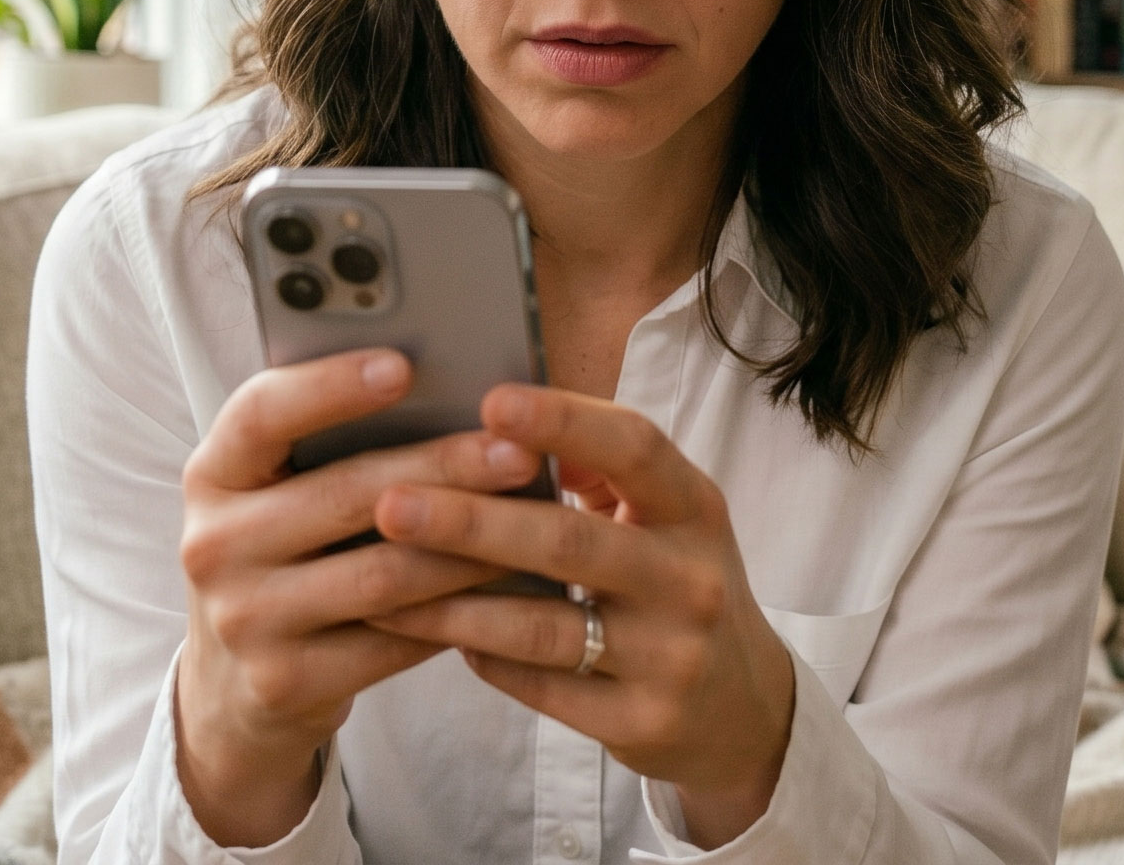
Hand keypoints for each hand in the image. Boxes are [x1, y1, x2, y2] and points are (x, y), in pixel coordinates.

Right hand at [175, 348, 546, 847]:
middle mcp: (213, 545)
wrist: (233, 684)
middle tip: (519, 450)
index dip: (329, 387)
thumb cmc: (279, 554)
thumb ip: (326, 445)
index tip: (403, 365)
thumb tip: (448, 387)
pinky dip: (460, 611)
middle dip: (445, 468)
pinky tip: (508, 588)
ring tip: (534, 519)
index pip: (261, 414)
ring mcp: (245, 619)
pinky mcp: (285, 681)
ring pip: (383, 573)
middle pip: (346, 494)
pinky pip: (396, 640)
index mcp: (212, 474)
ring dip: (469, 546)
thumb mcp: (273, 493)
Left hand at [367, 383, 796, 850]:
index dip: (563, 421)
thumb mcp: (664, 518)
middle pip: (569, 542)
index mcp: (693, 507)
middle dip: (472, 522)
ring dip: (451, 602)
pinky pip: (540, 685)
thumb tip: (500, 425)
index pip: (633, 448)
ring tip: (378, 577)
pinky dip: (478, 653)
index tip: (488, 401)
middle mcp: (689, 578)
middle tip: (391, 503)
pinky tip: (426, 630)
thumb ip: (597, 473)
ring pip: (542, 626)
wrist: (745, 710)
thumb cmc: (674, 585)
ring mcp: (669, 657)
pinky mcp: (640, 722)